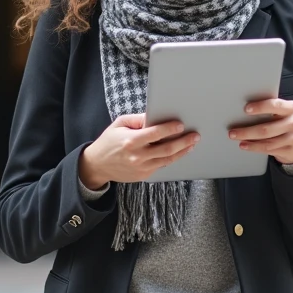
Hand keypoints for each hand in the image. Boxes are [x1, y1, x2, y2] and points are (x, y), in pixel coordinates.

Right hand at [79, 114, 198, 188]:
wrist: (98, 165)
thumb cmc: (109, 141)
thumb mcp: (119, 124)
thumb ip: (138, 119)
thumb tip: (155, 116)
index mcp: (131, 141)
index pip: (155, 133)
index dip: (170, 129)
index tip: (181, 125)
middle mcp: (137, 156)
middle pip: (166, 149)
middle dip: (183, 142)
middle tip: (195, 136)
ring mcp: (141, 168)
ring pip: (167, 160)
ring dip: (182, 151)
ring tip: (191, 144)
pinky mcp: (143, 176)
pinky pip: (161, 166)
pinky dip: (171, 158)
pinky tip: (179, 152)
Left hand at [229, 98, 292, 165]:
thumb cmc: (283, 122)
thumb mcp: (280, 113)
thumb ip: (268, 109)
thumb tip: (243, 110)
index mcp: (292, 107)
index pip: (276, 105)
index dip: (260, 107)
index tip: (245, 109)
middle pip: (268, 128)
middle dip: (247, 131)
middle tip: (232, 131)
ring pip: (268, 142)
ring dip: (249, 141)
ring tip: (237, 139)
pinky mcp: (292, 150)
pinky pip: (269, 150)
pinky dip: (255, 148)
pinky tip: (246, 145)